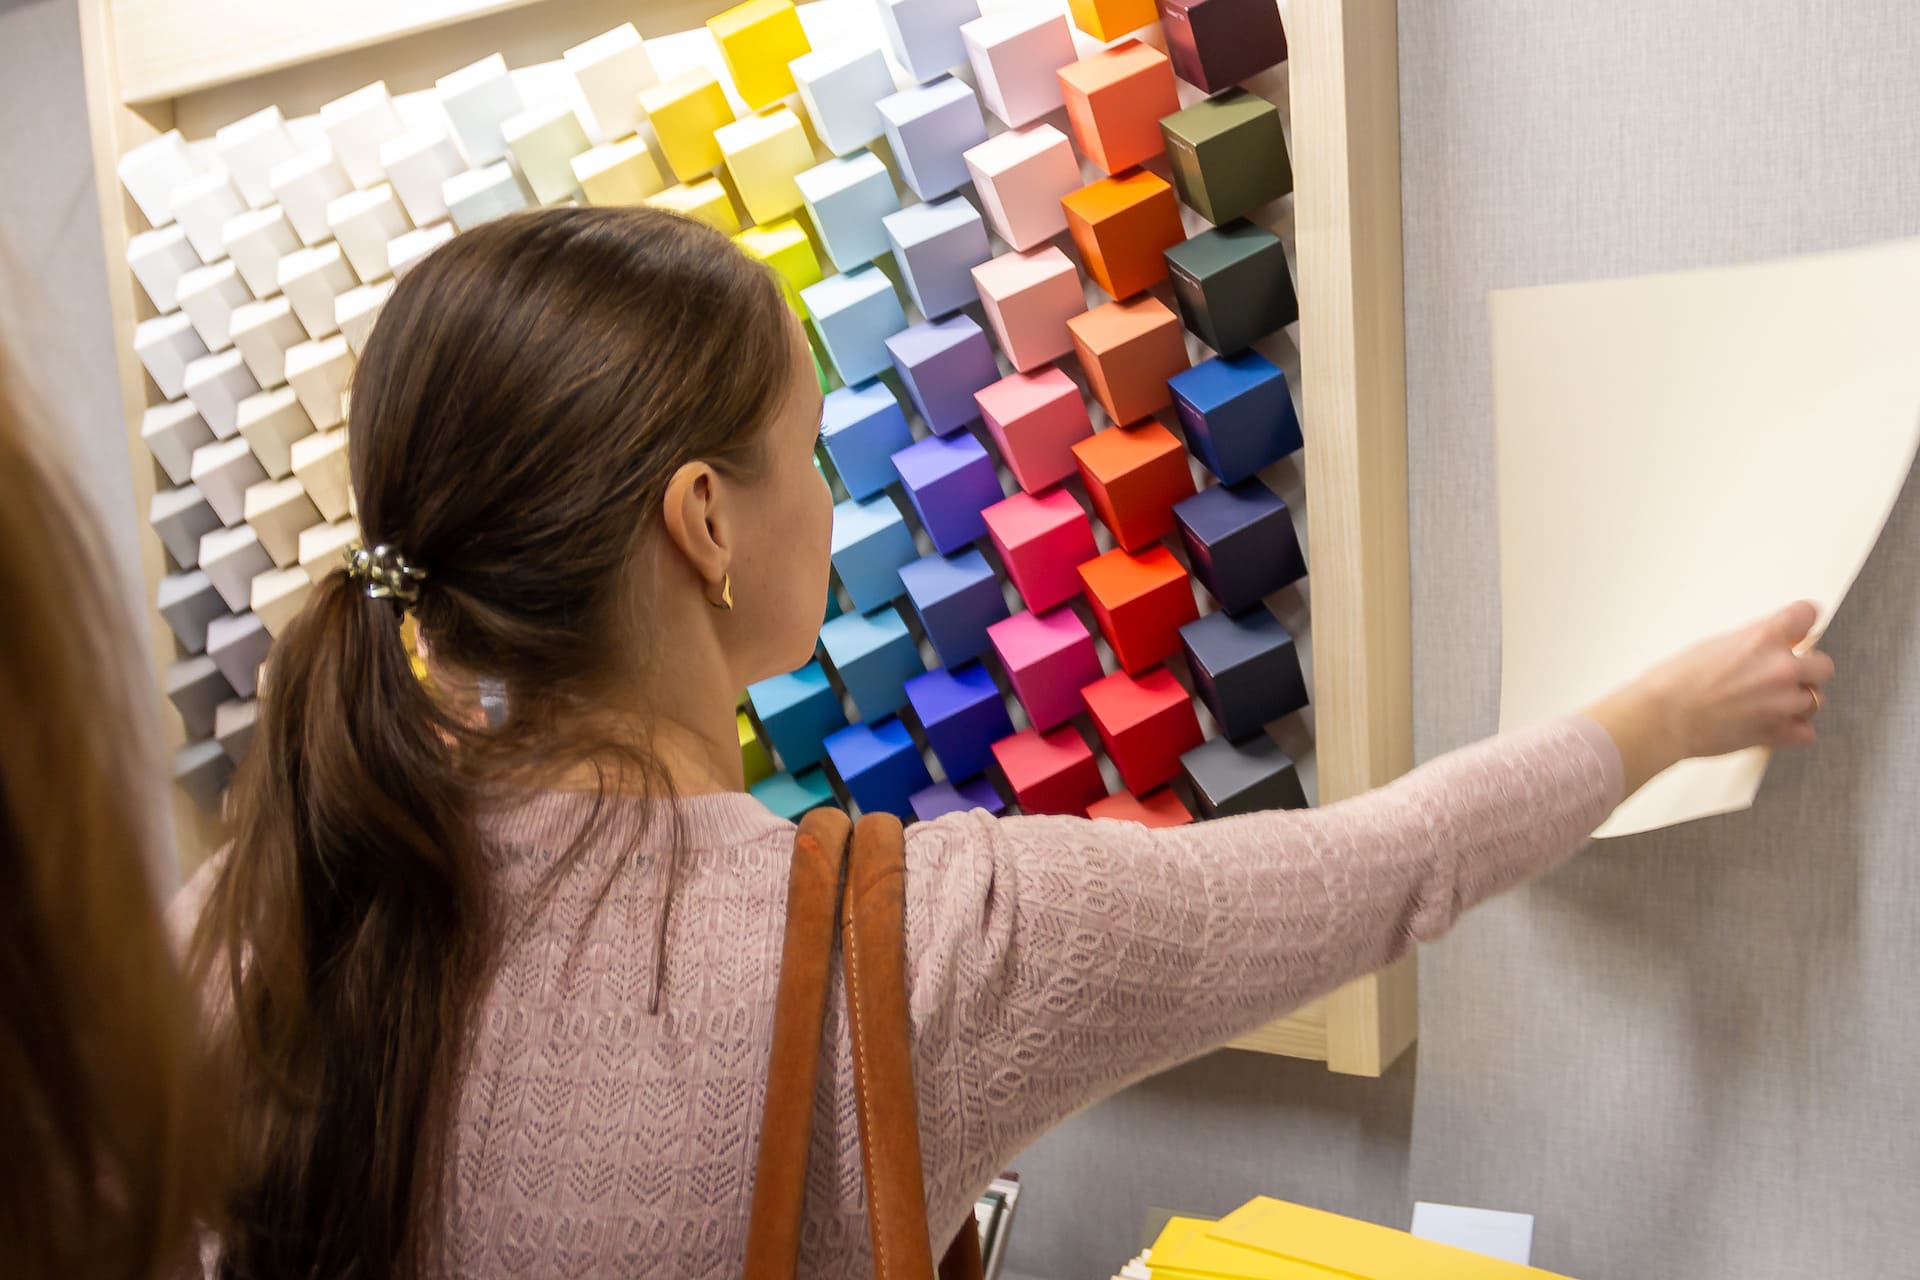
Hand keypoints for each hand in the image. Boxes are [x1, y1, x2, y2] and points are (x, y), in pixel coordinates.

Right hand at [1584, 601, 1835, 794]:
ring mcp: (1783, 703)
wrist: (1660, 718)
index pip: (1807, 614)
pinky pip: (1806, 733)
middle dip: (1807, 669)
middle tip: (1784, 674)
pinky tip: (1773, 724)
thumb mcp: (1714, 645)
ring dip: (1797, 701)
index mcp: (1764, 638)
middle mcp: (1781, 668)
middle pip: (1824, 664)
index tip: (1798, 629)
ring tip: (1771, 703)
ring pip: (1816, 700)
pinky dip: (1793, 730)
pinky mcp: (1777, 733)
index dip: (1802, 623)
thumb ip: (1751, 644)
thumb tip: (1766, 647)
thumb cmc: (1674, 682)